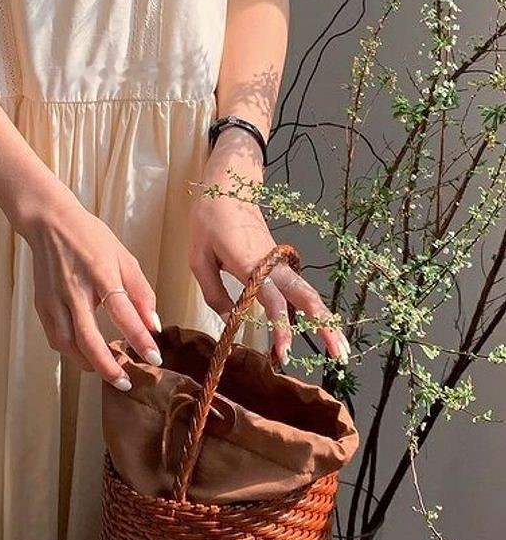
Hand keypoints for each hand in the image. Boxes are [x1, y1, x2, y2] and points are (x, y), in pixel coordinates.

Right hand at [21, 191, 162, 389]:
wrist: (50, 223)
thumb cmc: (89, 237)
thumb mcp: (123, 256)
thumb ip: (140, 290)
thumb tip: (154, 324)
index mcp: (100, 272)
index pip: (121, 312)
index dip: (138, 337)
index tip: (154, 356)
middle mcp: (74, 289)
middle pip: (88, 339)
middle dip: (108, 366)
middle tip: (125, 381)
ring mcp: (54, 298)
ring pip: (69, 344)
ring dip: (90, 362)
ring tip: (109, 369)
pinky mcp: (42, 305)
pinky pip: (56, 338)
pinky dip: (72, 352)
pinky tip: (86, 353)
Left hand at [188, 134, 349, 366]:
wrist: (228, 184)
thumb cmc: (209, 218)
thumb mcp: (198, 257)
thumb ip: (214, 292)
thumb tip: (231, 320)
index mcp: (250, 263)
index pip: (271, 300)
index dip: (280, 327)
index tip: (285, 353)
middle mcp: (272, 264)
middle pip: (304, 297)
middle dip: (325, 326)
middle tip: (341, 356)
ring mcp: (279, 260)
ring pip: (307, 291)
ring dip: (325, 318)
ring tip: (339, 347)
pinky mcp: (278, 259)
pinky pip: (297, 286)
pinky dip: (311, 306)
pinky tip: (316, 324)